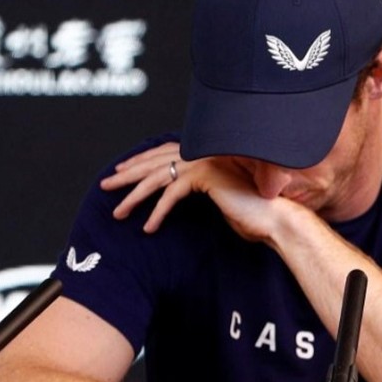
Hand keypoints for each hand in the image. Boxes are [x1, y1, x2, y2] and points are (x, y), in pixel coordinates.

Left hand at [100, 142, 295, 239]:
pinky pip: (172, 194)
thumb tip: (178, 194)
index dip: (140, 161)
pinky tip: (148, 228)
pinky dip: (158, 212)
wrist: (277, 220)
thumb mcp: (220, 200)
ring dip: (135, 196)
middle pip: (155, 161)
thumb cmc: (253, 215)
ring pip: (158, 177)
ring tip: (119, 213)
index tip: (121, 170)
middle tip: (105, 185)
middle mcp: (205, 152)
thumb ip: (202, 191)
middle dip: (127, 174)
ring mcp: (206, 162)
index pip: (165, 153)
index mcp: (207, 153)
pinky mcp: (207, 177)